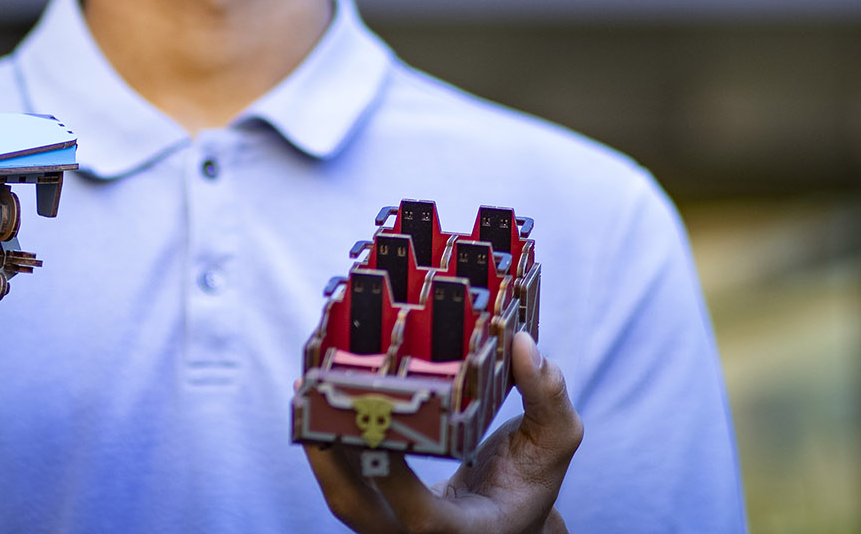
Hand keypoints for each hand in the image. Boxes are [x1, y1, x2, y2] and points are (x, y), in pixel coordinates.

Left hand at [305, 332, 582, 533]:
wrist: (502, 517)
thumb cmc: (528, 480)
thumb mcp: (553, 445)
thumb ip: (548, 400)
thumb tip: (525, 345)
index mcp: (468, 532)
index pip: (423, 520)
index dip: (393, 478)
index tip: (376, 427)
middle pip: (358, 510)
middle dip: (332, 455)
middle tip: (320, 396)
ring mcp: (389, 529)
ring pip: (341, 495)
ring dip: (319, 441)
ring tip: (307, 387)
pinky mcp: (373, 510)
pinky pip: (341, 480)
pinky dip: (324, 440)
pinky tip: (313, 398)